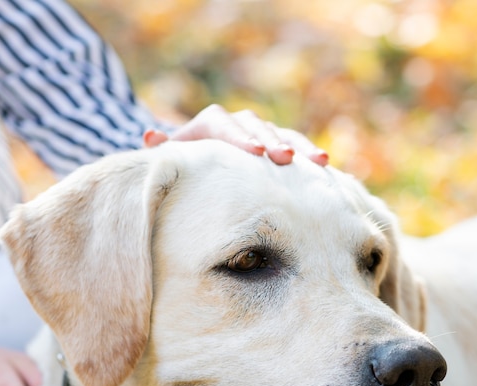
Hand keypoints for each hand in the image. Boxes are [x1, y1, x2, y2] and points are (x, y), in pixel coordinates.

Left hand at [143, 104, 328, 165]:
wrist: (198, 165)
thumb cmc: (181, 170)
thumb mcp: (167, 163)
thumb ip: (163, 153)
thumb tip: (150, 137)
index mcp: (209, 125)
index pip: (221, 124)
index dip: (238, 137)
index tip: (254, 153)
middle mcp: (236, 125)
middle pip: (254, 126)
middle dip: (271, 141)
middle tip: (284, 159)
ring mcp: (258, 134)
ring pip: (279, 133)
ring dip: (297, 147)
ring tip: (316, 162)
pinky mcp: (274, 147)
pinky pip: (294, 146)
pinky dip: (308, 155)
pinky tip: (325, 166)